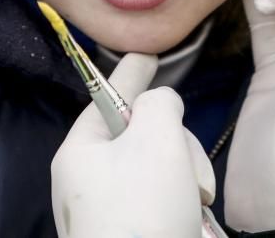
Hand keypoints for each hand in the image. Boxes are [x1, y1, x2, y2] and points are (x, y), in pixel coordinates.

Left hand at [51, 53, 214, 237]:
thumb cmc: (144, 209)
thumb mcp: (157, 138)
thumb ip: (160, 104)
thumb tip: (160, 106)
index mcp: (80, 152)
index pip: (108, 96)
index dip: (132, 72)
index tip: (148, 54)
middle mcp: (87, 182)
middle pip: (141, 136)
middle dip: (177, 148)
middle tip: (192, 177)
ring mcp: (107, 213)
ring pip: (159, 170)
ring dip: (185, 179)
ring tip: (194, 205)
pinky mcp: (128, 236)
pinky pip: (161, 202)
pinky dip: (181, 207)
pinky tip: (191, 223)